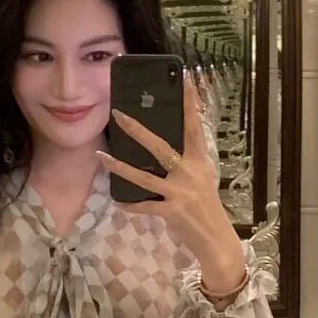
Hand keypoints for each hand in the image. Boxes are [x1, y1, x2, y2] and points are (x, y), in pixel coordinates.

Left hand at [97, 68, 245, 293]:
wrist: (216, 239)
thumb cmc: (206, 207)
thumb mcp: (203, 178)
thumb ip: (187, 161)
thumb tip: (163, 145)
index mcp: (200, 161)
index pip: (193, 126)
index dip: (189, 102)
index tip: (183, 78)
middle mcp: (190, 173)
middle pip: (161, 146)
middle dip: (138, 130)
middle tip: (118, 114)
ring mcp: (181, 192)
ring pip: (144, 177)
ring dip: (120, 167)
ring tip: (101, 156)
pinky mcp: (173, 212)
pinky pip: (145, 205)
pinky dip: (131, 204)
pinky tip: (119, 200)